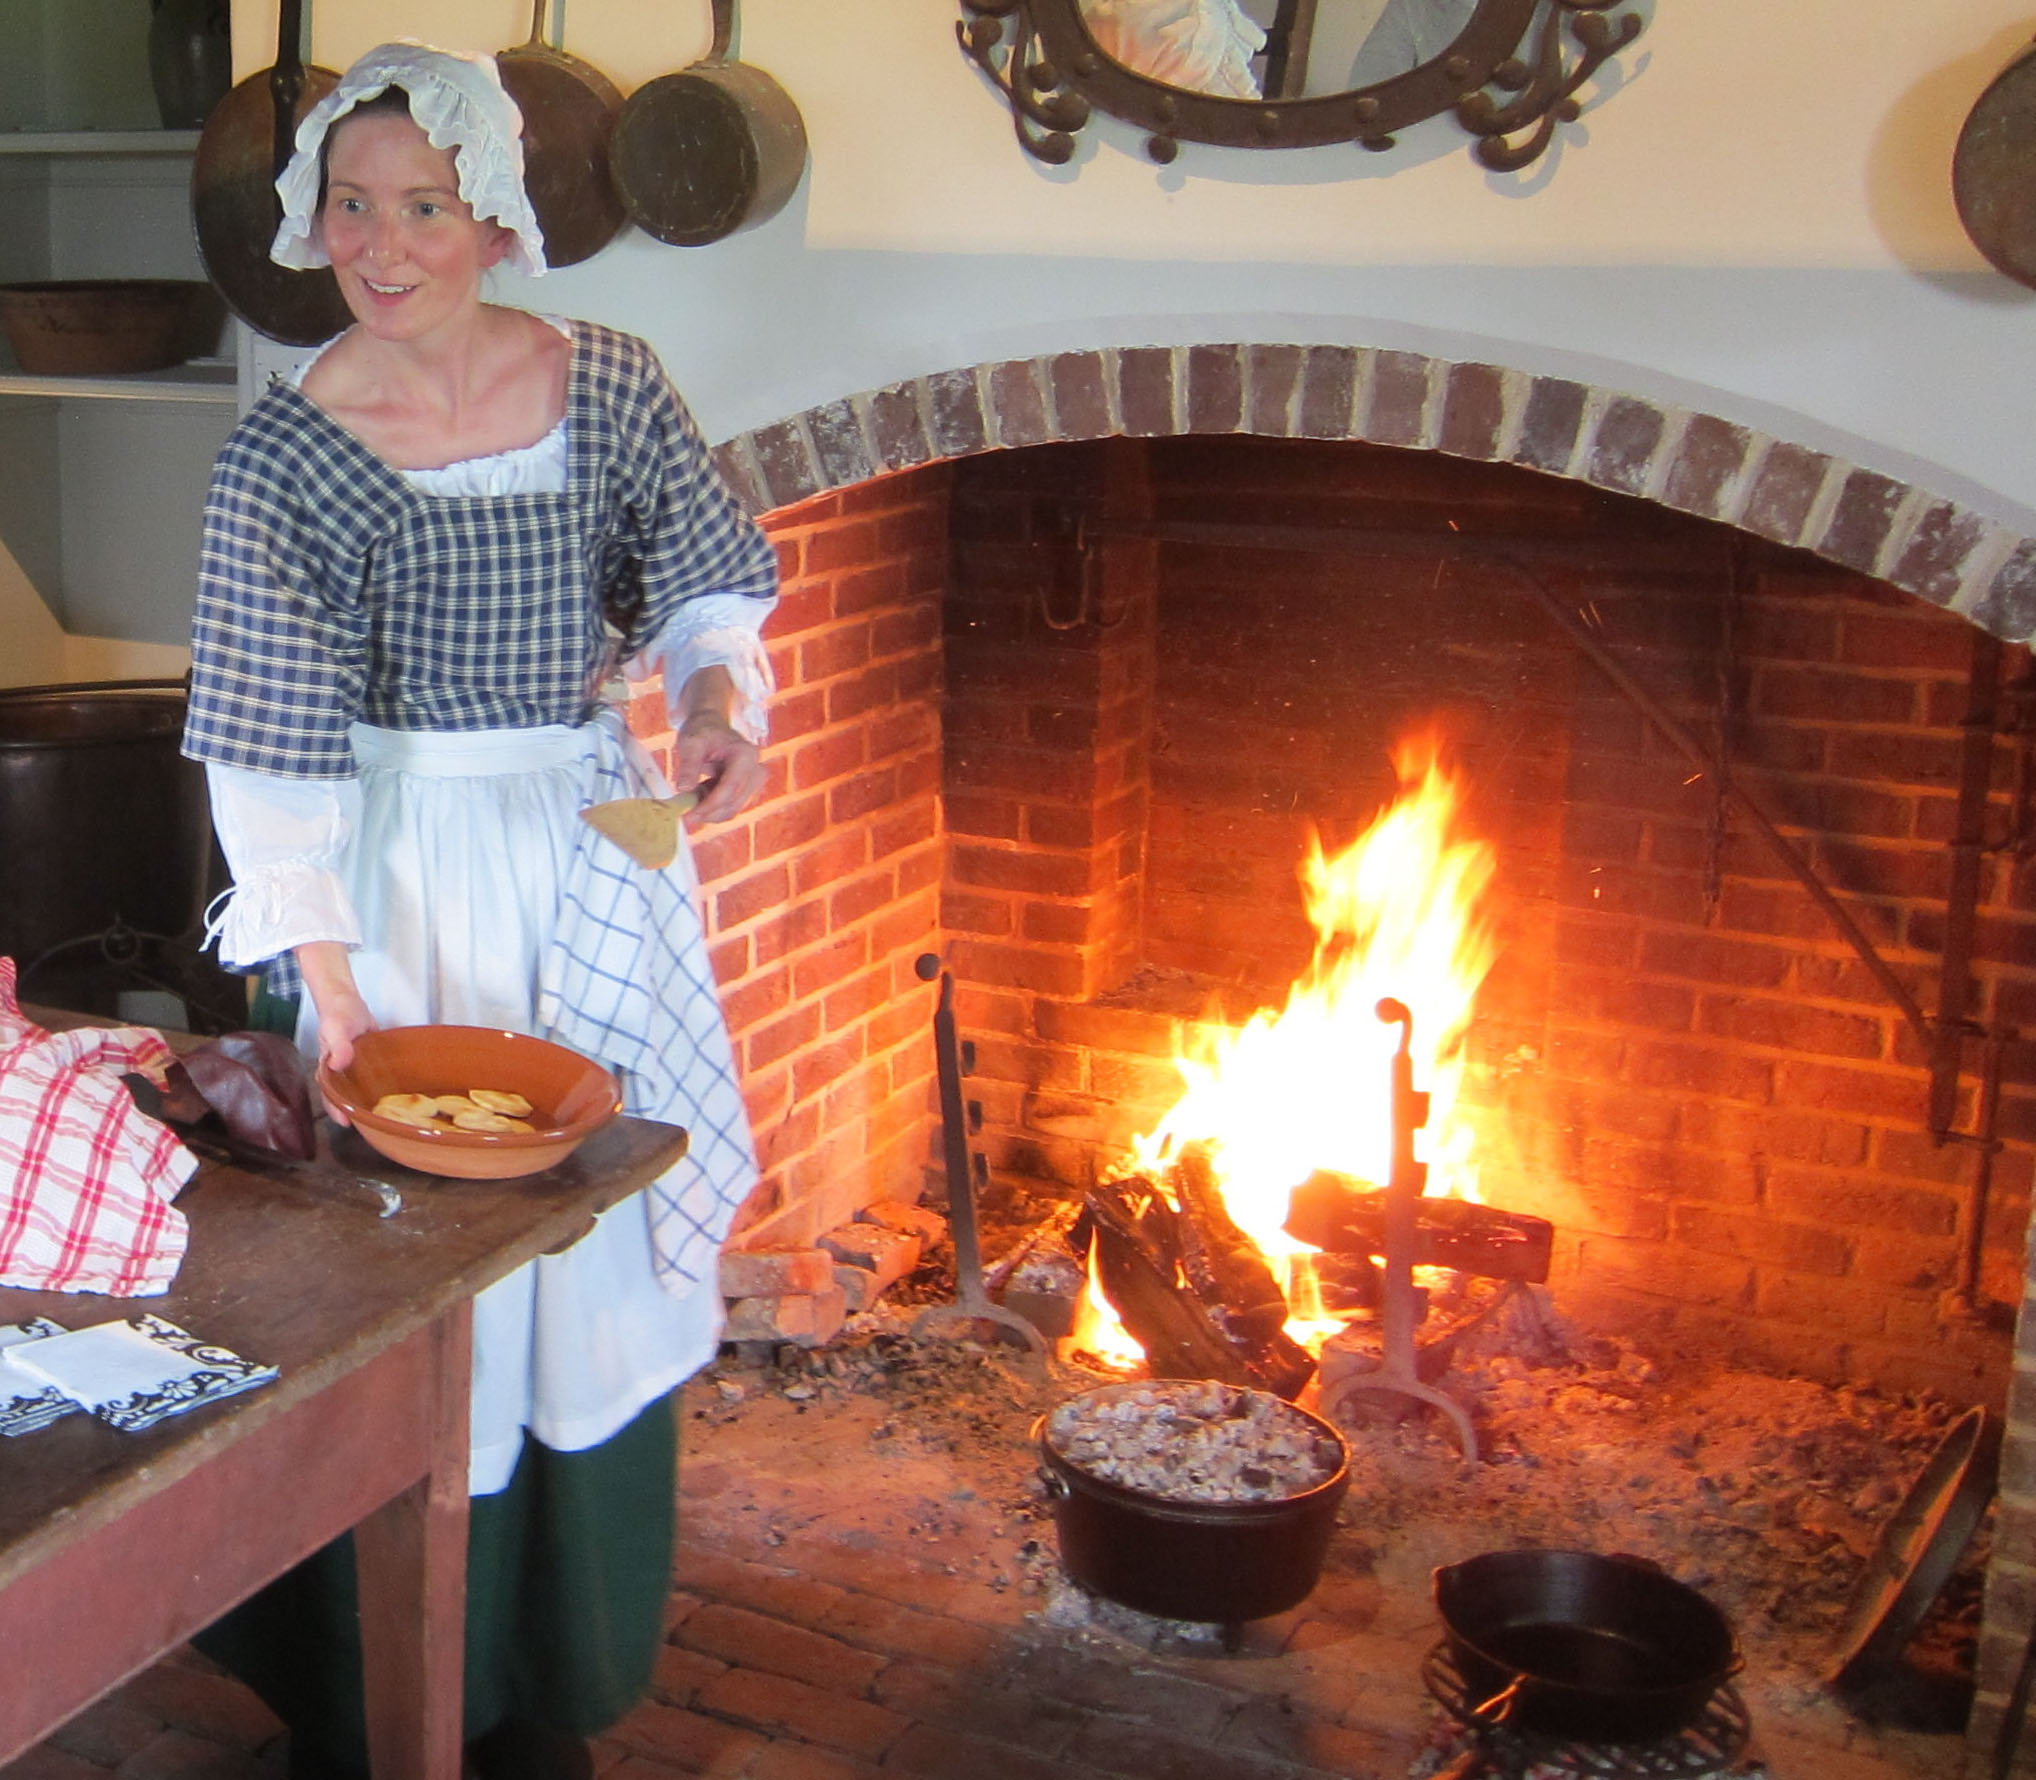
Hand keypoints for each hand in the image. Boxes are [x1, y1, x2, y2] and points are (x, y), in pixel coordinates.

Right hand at [294, 941, 375, 1119]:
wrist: (347, 1001)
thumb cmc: (337, 1015)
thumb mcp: (337, 1029)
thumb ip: (338, 1046)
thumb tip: (337, 1064)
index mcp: (329, 1070)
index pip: (330, 1095)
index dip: (337, 1110)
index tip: (346, 1122)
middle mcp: (341, 1073)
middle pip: (347, 1097)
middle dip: (357, 1111)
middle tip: (372, 1125)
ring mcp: (355, 1069)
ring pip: (361, 1090)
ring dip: (370, 1100)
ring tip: (386, 1114)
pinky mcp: (369, 1063)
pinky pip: (374, 1078)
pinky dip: (382, 1085)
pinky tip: (396, 1092)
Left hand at [672, 666, 766, 820]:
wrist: (711, 725)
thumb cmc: (702, 731)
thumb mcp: (691, 743)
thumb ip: (689, 766)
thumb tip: (683, 789)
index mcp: (746, 755)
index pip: (730, 788)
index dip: (710, 805)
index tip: (688, 813)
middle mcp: (756, 770)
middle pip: (733, 804)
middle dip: (707, 811)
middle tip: (683, 809)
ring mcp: (754, 782)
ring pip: (731, 810)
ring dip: (708, 809)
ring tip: (691, 792)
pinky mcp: (747, 791)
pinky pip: (729, 807)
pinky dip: (711, 806)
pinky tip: (700, 790)